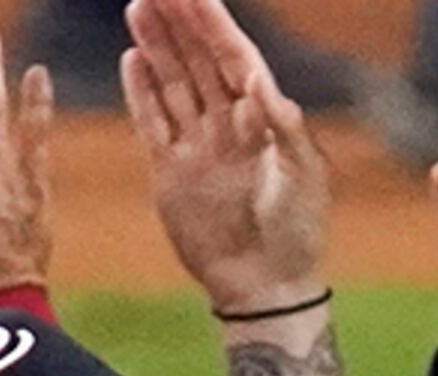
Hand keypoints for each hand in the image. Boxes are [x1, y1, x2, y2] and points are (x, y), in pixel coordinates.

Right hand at [125, 0, 332, 315]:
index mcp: (262, 116)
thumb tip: (259, 82)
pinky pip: (153, 121)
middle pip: (199, 60)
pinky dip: (142, 91)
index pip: (233, 57)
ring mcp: (197, 145)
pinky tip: (133, 59)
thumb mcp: (304, 176)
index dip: (212, 23)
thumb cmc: (297, 232)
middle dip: (178, 22)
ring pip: (173, 82)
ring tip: (137, 7)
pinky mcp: (171, 171)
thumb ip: (282, 127)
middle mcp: (227, 123)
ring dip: (156, 46)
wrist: (265, 285)